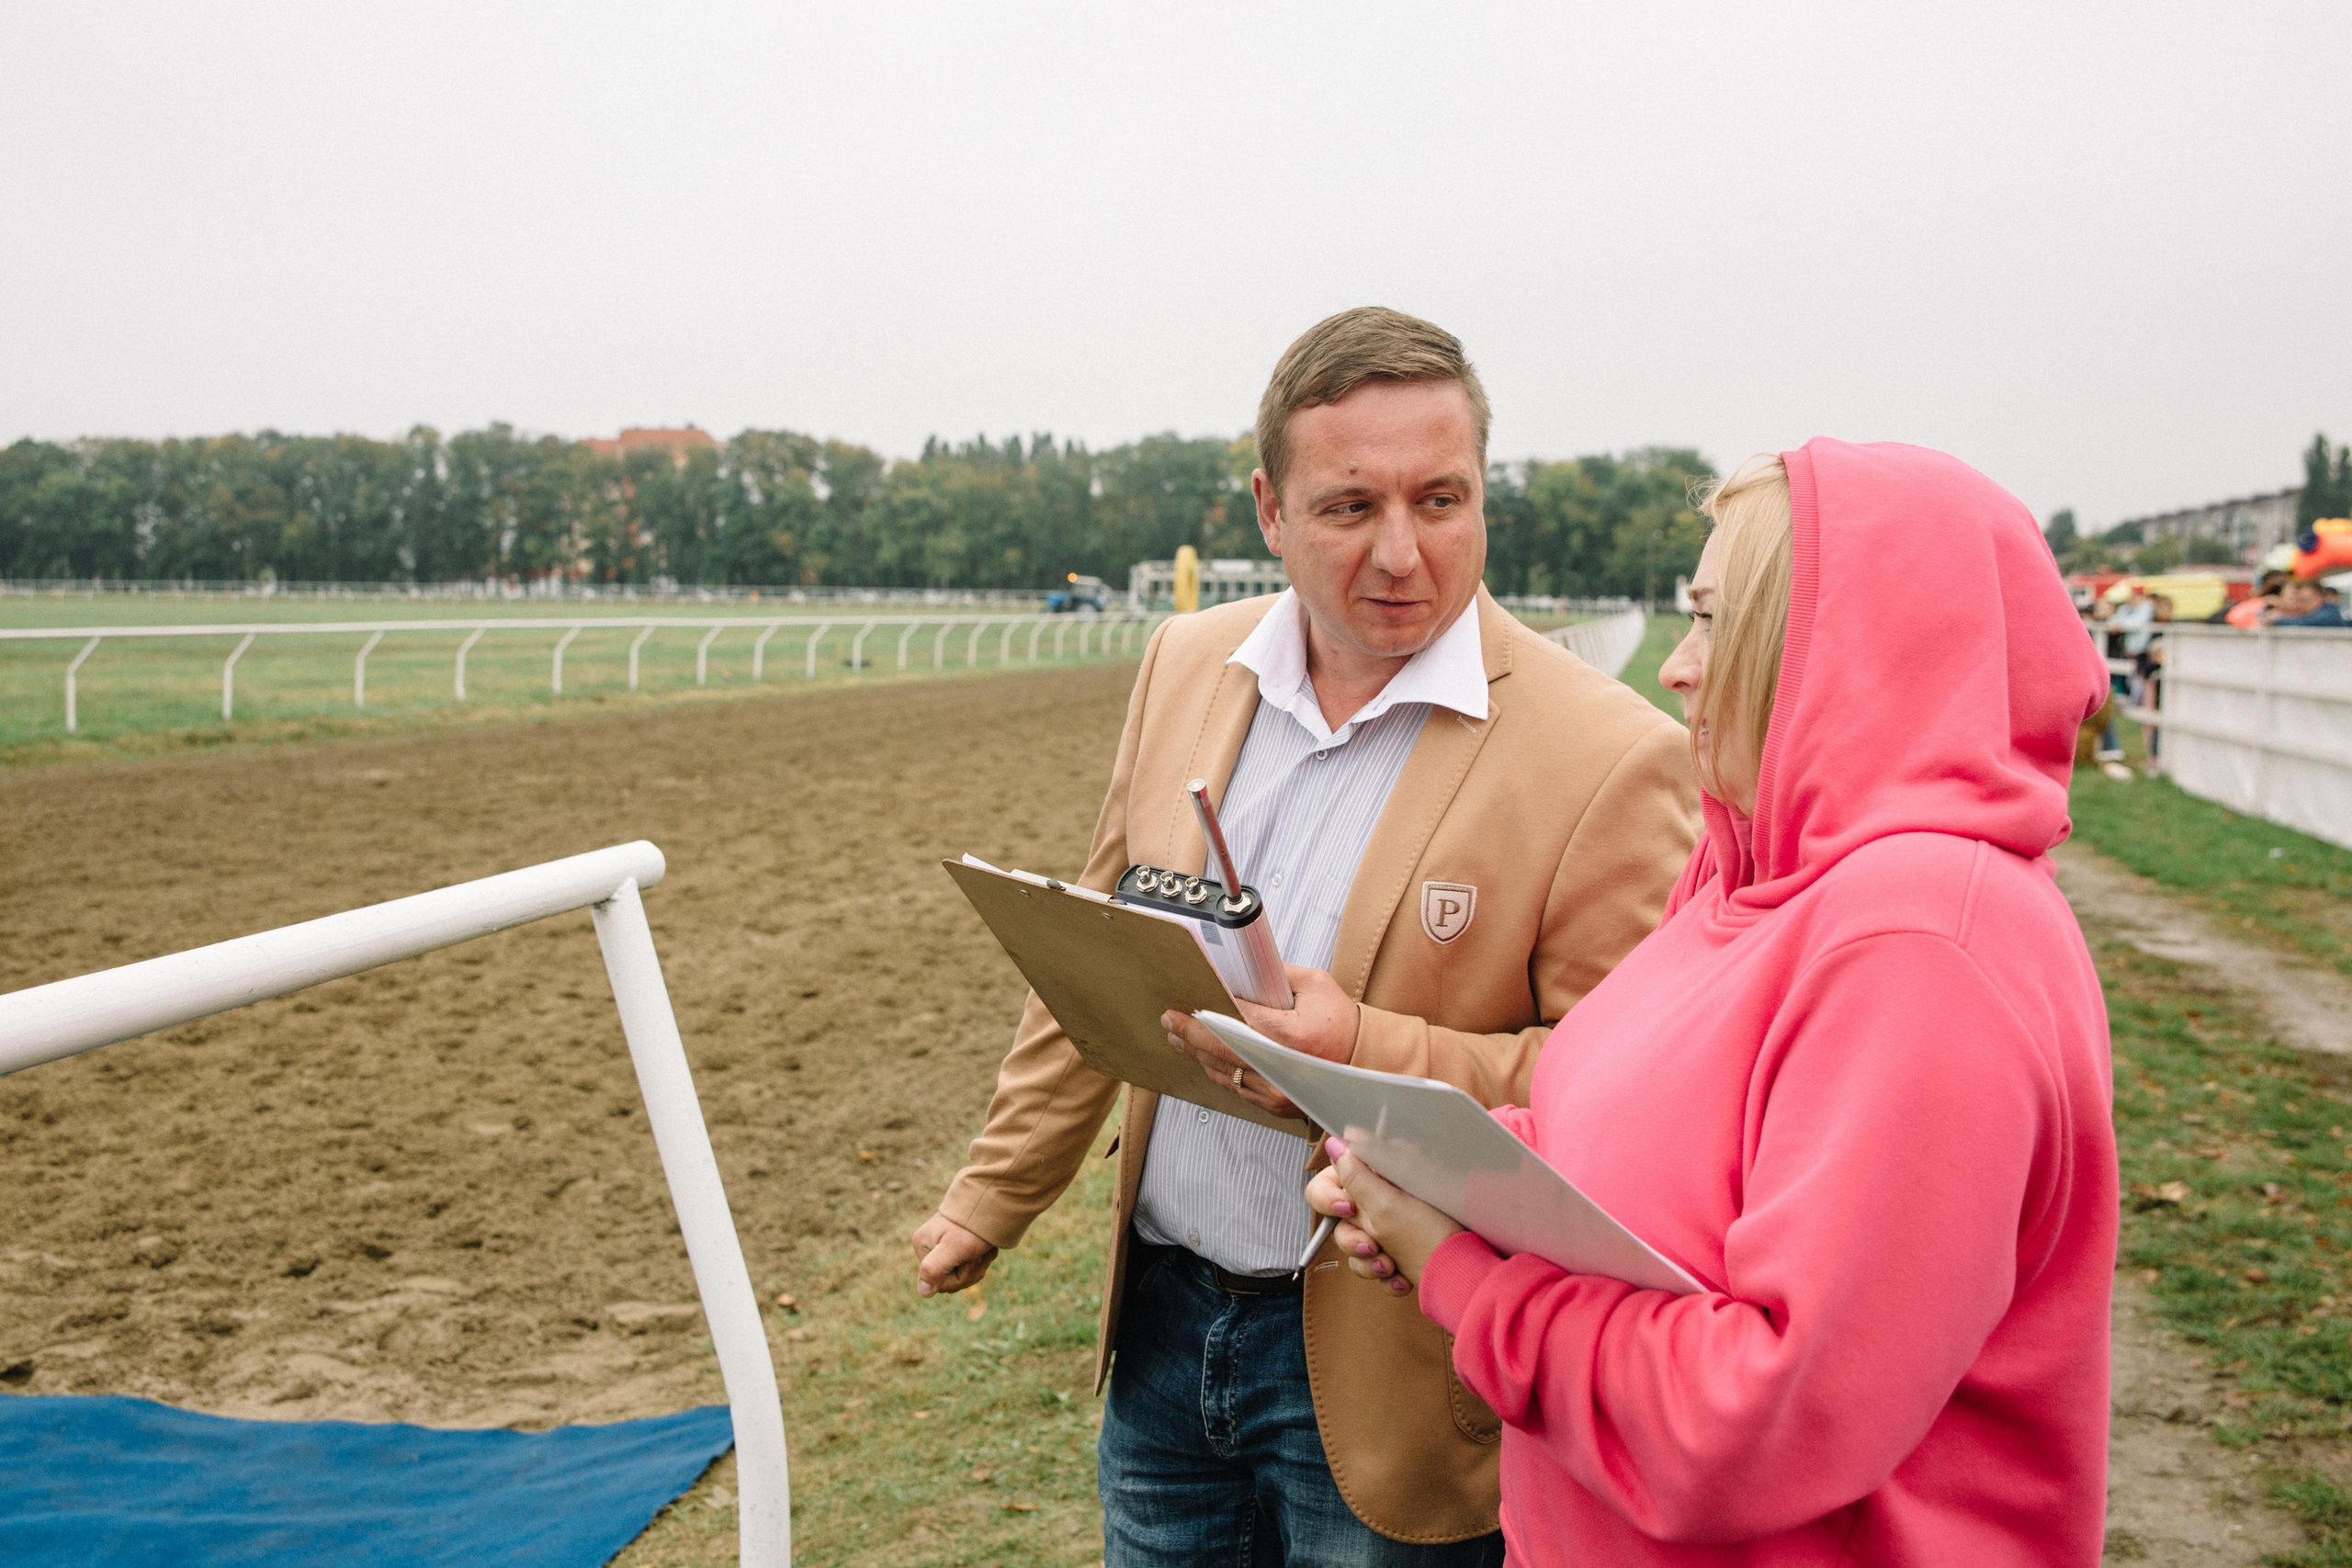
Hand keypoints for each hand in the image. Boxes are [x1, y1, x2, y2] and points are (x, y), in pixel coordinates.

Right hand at [910, 1210, 997, 1296]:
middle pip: (949, 1281)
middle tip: (979, 1254)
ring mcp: (943, 1246)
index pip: (936, 1283)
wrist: (994, 1201)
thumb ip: (934, 1269)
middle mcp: (930, 1247)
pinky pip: (968, 1266)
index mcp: (923, 1246)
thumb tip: (923, 1292)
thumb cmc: (973, 1226)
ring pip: (961, 1275)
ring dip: (977, 1265)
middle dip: (969, 1272)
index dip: (957, 1279)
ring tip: (984, 1250)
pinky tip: (986, 1249)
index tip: (968, 1260)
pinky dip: (981, 1260)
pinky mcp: (957, 1246)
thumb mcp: (954, 1249)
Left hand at [1162, 964, 1356, 1117]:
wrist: (1366, 1062)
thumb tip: (1243, 971)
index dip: (1205, 1014)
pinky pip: (1237, 1088)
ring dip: (1199, 1054)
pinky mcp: (1275, 1104)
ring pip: (1224, 1072)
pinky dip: (1219, 1071)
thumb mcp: (1316, 986)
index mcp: (1288, 1036)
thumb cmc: (1343, 1022)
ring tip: (1179, 1038)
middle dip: (1190, 1035)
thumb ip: (1277, 975)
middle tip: (1170, 1021)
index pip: (1234, 1022)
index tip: (1183, 1006)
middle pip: (1220, 1051)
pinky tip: (1206, 1058)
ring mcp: (1276, 1091)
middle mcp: (1279, 1068)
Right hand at [1305, 1136, 1462, 1294]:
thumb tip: (1334, 1143)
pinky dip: (1386, 1275)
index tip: (1347, 1208)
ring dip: (1369, 1262)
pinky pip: (1372, 1264)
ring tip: (1391, 1267)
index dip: (1331, 1195)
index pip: (1334, 1177)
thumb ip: (1355, 1175)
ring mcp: (1390, 1226)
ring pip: (1354, 1244)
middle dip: (1354, 1239)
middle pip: (1340, 1218)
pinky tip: (1402, 1279)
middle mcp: (1384, 1198)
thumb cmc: (1431, 1241)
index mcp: (1382, 1177)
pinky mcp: (1397, 1251)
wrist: (1461, 1279)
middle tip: (1372, 1246)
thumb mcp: (1386, 1207)